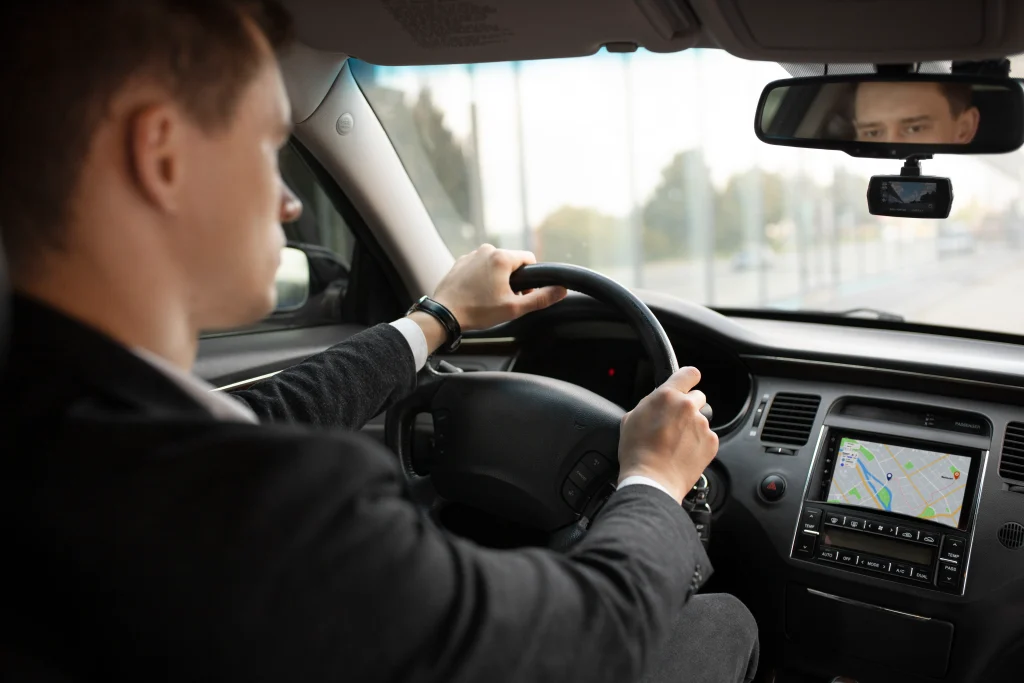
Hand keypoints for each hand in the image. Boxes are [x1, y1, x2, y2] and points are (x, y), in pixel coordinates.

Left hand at [431, 244, 567, 331]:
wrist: (444, 314)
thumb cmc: (477, 311)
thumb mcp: (514, 308)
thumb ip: (540, 298)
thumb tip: (561, 290)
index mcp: (501, 257)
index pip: (529, 259)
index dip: (531, 279)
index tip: (521, 294)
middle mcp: (486, 250)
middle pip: (512, 262)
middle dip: (513, 279)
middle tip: (505, 300)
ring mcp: (471, 255)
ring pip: (495, 264)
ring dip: (498, 278)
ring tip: (488, 298)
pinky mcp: (460, 262)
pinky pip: (480, 267)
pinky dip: (482, 278)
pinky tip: (476, 294)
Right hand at [617, 366, 717, 502]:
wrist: (652, 480)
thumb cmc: (637, 452)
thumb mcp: (631, 419)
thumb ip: (649, 404)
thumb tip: (656, 403)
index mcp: (667, 396)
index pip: (689, 373)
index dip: (689, 378)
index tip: (689, 383)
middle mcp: (687, 406)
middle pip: (698, 397)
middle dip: (688, 407)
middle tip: (675, 423)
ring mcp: (701, 425)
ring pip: (701, 419)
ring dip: (692, 427)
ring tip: (676, 444)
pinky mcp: (711, 442)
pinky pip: (707, 437)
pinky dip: (699, 443)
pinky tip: (684, 452)